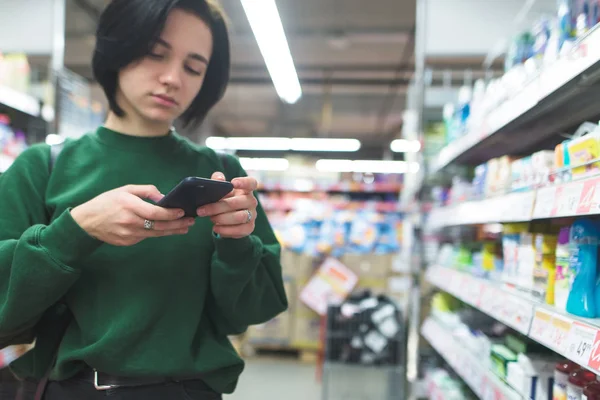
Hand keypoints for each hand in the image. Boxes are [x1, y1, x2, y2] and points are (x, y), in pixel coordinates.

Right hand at [70, 185, 195, 245]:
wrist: (86, 222)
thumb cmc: (106, 202)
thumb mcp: (125, 190)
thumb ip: (145, 191)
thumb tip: (163, 197)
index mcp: (129, 206)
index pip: (155, 213)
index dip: (171, 214)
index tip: (182, 212)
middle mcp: (130, 222)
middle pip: (159, 226)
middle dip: (177, 224)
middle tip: (190, 222)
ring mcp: (129, 234)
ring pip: (155, 234)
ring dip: (172, 231)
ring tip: (184, 228)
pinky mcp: (127, 242)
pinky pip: (146, 237)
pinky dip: (157, 233)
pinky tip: (167, 229)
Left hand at [197, 172, 257, 238]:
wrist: (228, 217)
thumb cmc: (224, 200)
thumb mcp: (221, 189)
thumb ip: (218, 181)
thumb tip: (219, 179)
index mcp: (246, 189)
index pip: (251, 183)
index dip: (244, 182)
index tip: (233, 183)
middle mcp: (251, 201)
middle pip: (237, 203)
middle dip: (217, 207)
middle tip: (202, 210)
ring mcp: (252, 215)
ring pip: (239, 217)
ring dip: (222, 218)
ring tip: (211, 219)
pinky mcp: (249, 228)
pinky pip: (239, 230)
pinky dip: (226, 230)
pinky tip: (216, 228)